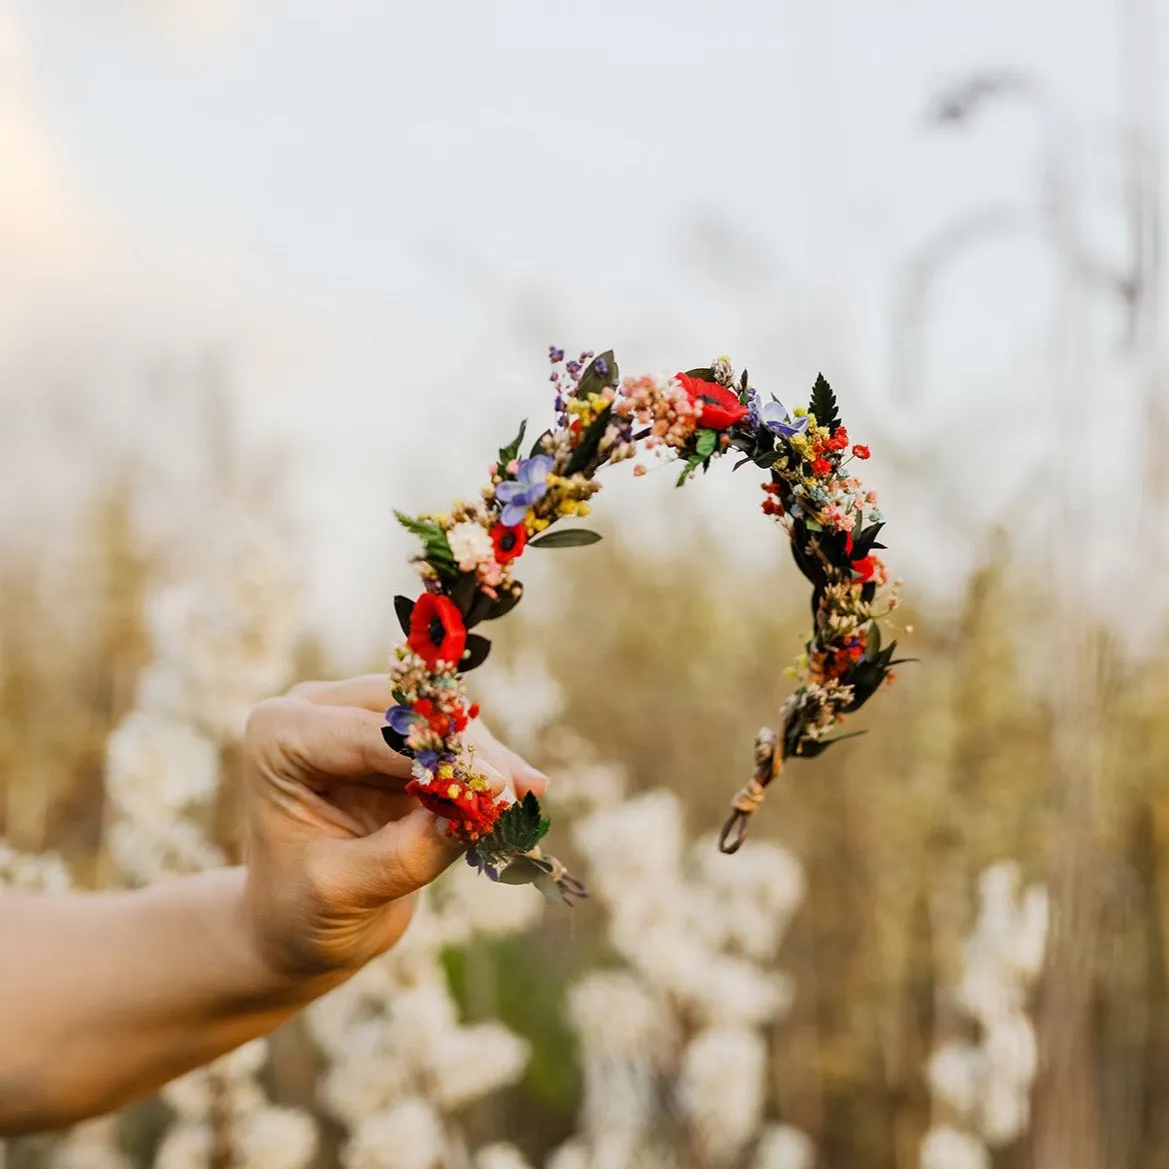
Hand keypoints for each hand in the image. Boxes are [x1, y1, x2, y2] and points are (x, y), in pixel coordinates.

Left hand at [240, 675, 546, 984]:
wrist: (295, 927)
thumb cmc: (299, 913)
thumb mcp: (342, 891)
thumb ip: (403, 854)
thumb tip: (475, 816)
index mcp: (279, 736)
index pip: (370, 732)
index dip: (437, 757)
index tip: (495, 789)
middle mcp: (313, 711)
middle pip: (409, 709)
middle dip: (467, 749)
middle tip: (517, 792)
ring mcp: (354, 719)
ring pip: (439, 718)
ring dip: (485, 756)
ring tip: (529, 793)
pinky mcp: (393, 739)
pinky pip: (451, 740)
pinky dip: (485, 766)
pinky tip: (526, 788)